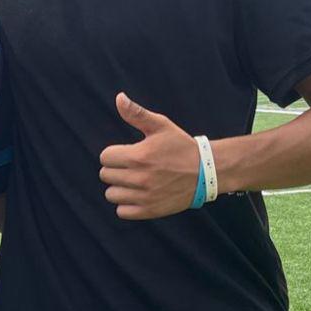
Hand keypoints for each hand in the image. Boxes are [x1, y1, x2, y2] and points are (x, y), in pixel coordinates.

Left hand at [99, 93, 201, 218]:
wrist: (205, 171)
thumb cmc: (180, 146)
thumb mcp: (160, 126)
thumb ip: (137, 113)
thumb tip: (119, 98)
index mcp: (138, 156)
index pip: (104, 157)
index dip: (114, 154)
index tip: (127, 153)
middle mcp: (139, 178)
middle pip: (106, 175)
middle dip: (116, 169)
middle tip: (133, 167)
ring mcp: (144, 196)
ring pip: (111, 194)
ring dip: (119, 187)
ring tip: (134, 181)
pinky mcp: (149, 211)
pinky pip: (122, 211)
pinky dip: (126, 205)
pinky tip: (137, 195)